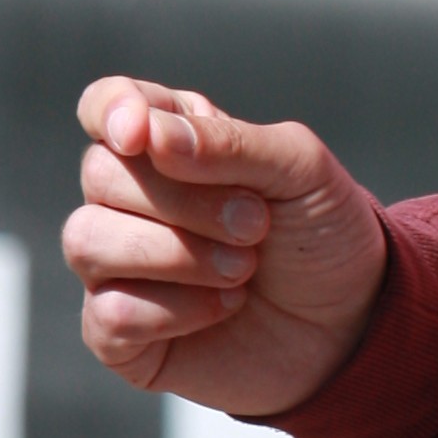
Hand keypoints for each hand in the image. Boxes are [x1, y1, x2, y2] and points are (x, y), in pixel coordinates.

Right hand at [64, 82, 387, 413]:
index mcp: (171, 141)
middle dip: (185, 201)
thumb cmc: (320, 233)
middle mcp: (131, 198)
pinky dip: (176, 311)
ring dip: (178, 255)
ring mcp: (116, 266)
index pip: (104, 105)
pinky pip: (107, 314)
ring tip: (243, 270)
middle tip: (257, 225)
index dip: (111, 111)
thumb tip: (147, 134)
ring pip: (87, 241)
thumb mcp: (300, 170)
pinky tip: (223, 308)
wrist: (349, 322)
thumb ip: (229, 144)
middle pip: (100, 174)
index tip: (141, 135)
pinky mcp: (116, 332)